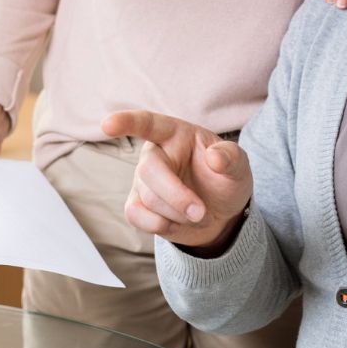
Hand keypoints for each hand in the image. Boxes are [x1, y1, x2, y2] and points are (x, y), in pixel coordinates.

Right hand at [103, 109, 252, 249]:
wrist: (221, 213)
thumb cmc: (225, 180)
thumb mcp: (238, 166)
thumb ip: (231, 158)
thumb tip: (215, 157)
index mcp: (175, 134)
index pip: (147, 123)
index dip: (126, 122)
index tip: (108, 124)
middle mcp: (153, 154)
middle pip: (149, 171)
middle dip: (177, 197)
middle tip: (201, 213)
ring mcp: (141, 180)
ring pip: (148, 199)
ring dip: (179, 214)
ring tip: (199, 215)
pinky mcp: (137, 205)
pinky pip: (137, 216)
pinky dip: (162, 225)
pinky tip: (177, 223)